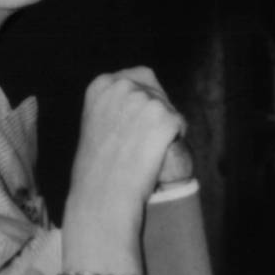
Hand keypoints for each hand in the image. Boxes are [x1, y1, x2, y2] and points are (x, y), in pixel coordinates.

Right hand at [65, 68, 184, 267]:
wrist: (102, 197)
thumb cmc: (96, 170)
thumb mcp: (94, 125)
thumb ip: (112, 107)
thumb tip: (136, 102)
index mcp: (101, 85)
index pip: (138, 77)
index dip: (147, 97)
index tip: (143, 118)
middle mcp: (123, 86)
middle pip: (158, 92)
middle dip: (160, 113)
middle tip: (148, 141)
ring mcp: (146, 101)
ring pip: (170, 110)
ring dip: (167, 129)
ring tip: (146, 155)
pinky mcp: (166, 118)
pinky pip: (181, 126)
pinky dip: (176, 142)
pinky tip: (157, 157)